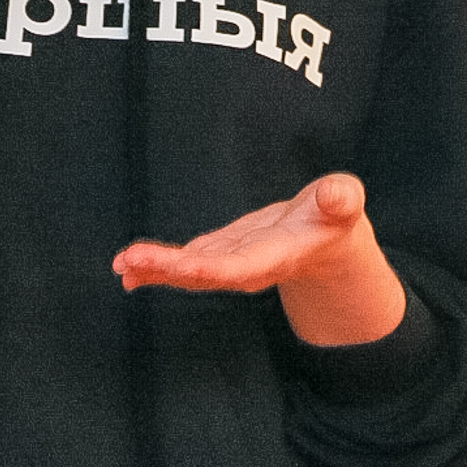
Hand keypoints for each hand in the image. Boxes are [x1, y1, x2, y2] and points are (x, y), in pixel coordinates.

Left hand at [113, 172, 407, 347]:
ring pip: (188, 270)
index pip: (238, 266)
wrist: (326, 241)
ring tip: (122, 266)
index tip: (180, 265)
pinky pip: (185, 263)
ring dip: (154, 268)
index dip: (209, 267)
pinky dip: (157, 266)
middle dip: (167, 269)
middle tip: (129, 263)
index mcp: (275, 256)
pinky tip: (128, 269)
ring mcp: (230, 262)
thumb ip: (342, 200)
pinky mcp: (220, 253)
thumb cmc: (335, 219)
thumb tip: (339, 193)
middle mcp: (247, 267)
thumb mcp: (344, 203)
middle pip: (203, 273)